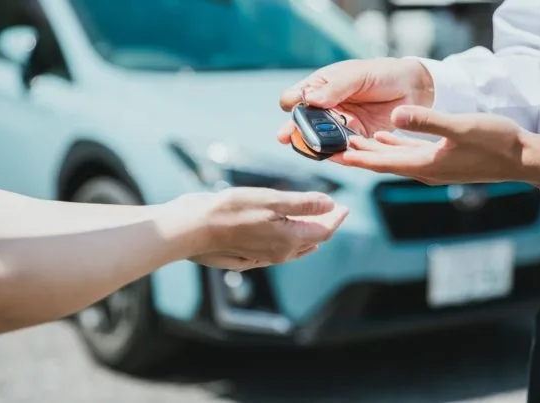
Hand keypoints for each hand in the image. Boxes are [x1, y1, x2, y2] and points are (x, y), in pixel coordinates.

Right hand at [173, 187, 348, 270]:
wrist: (194, 229)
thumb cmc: (231, 210)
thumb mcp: (271, 201)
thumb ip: (304, 204)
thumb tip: (330, 205)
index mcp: (289, 239)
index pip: (323, 231)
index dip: (336, 218)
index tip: (345, 208)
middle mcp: (281, 253)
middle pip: (312, 240)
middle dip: (325, 225)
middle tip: (335, 212)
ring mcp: (265, 257)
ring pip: (297, 247)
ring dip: (309, 234)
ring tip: (316, 222)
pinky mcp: (251, 256)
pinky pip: (281, 250)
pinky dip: (292, 240)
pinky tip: (288, 234)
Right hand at [277, 58, 433, 142]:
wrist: (413, 88)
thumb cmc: (382, 73)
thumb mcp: (357, 75)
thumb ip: (335, 87)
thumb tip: (310, 99)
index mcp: (320, 87)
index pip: (295, 97)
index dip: (292, 103)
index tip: (294, 106)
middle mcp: (325, 108)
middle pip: (302, 123)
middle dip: (293, 130)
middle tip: (286, 136)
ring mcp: (339, 125)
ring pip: (319, 139)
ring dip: (313, 144)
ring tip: (309, 148)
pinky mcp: (355, 139)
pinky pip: (342, 149)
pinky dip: (336, 153)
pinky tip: (332, 155)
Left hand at [331, 105, 539, 186]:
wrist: (522, 158)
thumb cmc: (495, 142)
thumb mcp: (460, 127)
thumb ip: (426, 122)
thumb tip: (394, 117)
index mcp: (424, 165)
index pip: (380, 164)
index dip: (356, 160)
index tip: (333, 157)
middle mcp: (424, 170)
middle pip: (382, 163)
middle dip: (358, 157)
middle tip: (333, 148)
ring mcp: (433, 166)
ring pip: (393, 159)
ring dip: (373, 152)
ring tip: (351, 142)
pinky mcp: (441, 159)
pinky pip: (409, 154)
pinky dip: (393, 146)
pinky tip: (385, 136)